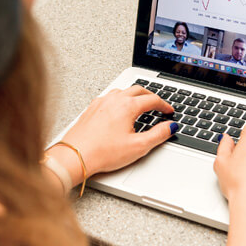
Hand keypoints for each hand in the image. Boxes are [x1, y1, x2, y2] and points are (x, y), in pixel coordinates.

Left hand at [58, 85, 175, 177]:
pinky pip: (109, 97)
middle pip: (138, 90)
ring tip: (140, 104)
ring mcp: (100, 102)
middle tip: (158, 105)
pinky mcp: (91, 109)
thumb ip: (158, 135)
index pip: (152, 99)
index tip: (169, 111)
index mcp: (127, 106)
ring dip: (134, 95)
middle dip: (151, 96)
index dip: (164, 105)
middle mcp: (113, 100)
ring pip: (122, 91)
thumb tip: (170, 127)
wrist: (75, 155)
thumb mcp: (138, 146)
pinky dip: (120, 99)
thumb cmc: (103, 152)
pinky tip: (119, 109)